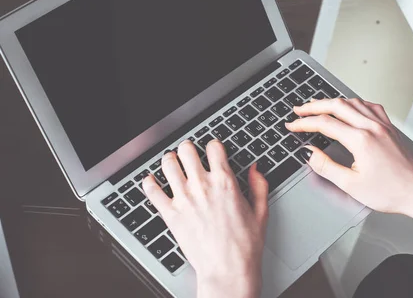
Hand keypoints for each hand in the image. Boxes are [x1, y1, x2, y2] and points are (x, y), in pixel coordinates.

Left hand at [143, 139, 268, 297]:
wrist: (228, 269)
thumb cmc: (244, 245)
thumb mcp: (260, 211)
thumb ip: (259, 185)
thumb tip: (255, 169)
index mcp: (225, 182)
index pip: (214, 147)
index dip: (213, 145)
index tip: (212, 149)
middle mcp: (202, 186)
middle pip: (187, 150)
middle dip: (188, 148)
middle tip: (189, 153)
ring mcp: (184, 199)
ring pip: (168, 164)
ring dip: (169, 160)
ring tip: (171, 163)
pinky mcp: (170, 214)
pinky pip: (152, 191)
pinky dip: (149, 183)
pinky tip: (152, 181)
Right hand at [286, 98, 412, 217]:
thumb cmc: (391, 192)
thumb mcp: (351, 185)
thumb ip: (326, 167)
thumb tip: (309, 154)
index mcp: (361, 140)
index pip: (325, 124)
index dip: (305, 123)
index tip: (293, 126)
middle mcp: (372, 127)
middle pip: (337, 105)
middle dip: (314, 106)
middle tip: (299, 110)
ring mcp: (383, 125)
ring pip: (353, 102)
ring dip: (333, 101)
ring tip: (319, 104)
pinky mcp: (390, 128)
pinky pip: (370, 106)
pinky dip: (354, 103)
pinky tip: (350, 106)